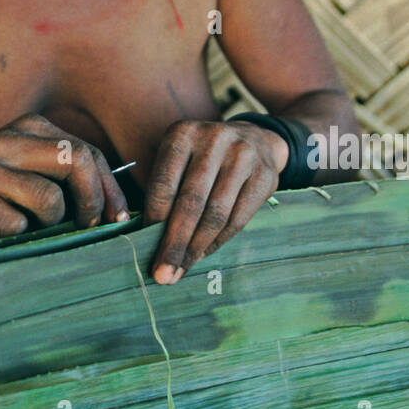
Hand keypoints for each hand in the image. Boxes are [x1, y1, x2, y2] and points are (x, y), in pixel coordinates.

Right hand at [0, 112, 129, 239]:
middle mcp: (10, 141)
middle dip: (92, 199)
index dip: (110, 188)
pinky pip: (17, 224)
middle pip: (76, 161)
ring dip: (52, 221)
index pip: (88, 152)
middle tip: (88, 224)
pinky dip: (20, 233)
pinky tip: (7, 228)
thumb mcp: (31, 162)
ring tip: (37, 223)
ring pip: (49, 198)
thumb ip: (68, 172)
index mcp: (32, 127)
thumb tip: (116, 206)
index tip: (118, 216)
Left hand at [144, 120, 286, 284]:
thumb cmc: (202, 157)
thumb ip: (164, 192)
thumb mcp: (178, 160)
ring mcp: (243, 155)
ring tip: (182, 269)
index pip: (164, 183)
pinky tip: (204, 254)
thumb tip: (146, 240)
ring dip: (196, 248)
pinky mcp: (265, 175)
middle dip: (175, 242)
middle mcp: (214, 140)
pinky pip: (238, 219)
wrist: (254, 139)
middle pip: (191, 201)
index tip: (144, 249)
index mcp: (183, 133)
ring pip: (216, 213)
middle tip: (163, 274)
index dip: (154, 220)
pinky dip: (218, 242)